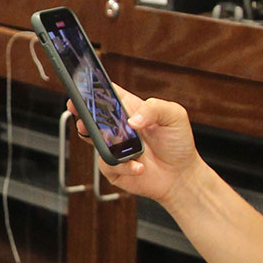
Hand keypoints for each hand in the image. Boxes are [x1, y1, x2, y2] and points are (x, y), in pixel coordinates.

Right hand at [81, 86, 204, 204]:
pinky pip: (109, 164)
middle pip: (92, 116)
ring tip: (112, 143)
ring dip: (99, 141)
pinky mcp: (113, 168)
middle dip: (82, 113)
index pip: (108, 93)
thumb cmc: (178, 143)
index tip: (83, 87)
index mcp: (130, 109)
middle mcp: (119, 127)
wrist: (181, 175)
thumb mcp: (174, 116)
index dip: (93, 88)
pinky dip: (124, 166)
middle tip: (81, 113)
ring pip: (95, 141)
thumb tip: (132, 119)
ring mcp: (114, 147)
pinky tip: (139, 165)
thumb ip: (154, 109)